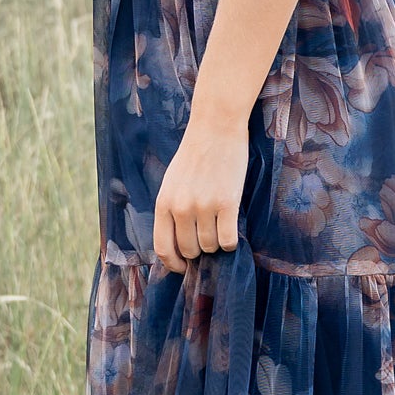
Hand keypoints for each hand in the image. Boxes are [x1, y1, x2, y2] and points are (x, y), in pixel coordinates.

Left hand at [153, 106, 248, 272]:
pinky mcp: (227, 203)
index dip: (173, 264)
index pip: (163, 248)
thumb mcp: (172, 183)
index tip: (183, 268)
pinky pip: (229, 240)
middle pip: (189, 250)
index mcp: (164, 204)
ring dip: (217, 243)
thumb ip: (172, 210)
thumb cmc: (194, 154)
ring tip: (220, 225)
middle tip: (207, 237)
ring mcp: (204, 206)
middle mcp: (181, 208)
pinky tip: (232, 228)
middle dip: (199, 250)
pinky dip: (231, 241)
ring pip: (210, 246)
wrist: (216, 127)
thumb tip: (179, 243)